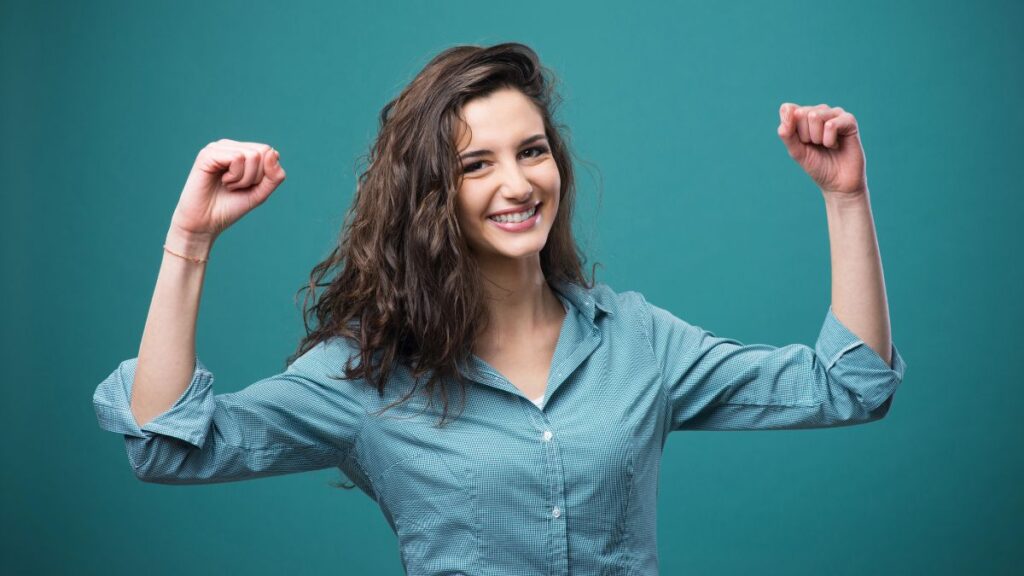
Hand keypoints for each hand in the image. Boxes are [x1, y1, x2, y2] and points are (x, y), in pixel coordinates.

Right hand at [170, 139, 286, 240]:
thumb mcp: (260, 193)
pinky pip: (237, 158)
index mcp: (241, 151)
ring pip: (252, 155)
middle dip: (256, 177)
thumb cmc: (230, 207)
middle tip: (238, 187)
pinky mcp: (208, 154)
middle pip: (262, 152)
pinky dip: (235, 176)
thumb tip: (273, 152)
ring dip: (245, 179)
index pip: (269, 152)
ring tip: (229, 186)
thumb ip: (274, 176)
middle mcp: (229, 146)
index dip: (266, 174)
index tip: (248, 186)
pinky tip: (223, 182)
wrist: (205, 223)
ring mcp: (217, 148)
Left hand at [777, 103, 866, 197]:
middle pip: (801, 113)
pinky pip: (831, 125)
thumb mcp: (795, 150)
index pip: (787, 109)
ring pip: (815, 116)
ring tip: (827, 145)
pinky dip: (829, 141)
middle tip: (816, 145)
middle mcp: (819, 111)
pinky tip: (836, 145)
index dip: (791, 130)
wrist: (837, 183)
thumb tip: (787, 108)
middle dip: (805, 135)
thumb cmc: (816, 165)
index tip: (801, 142)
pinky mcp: (849, 120)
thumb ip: (786, 132)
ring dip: (817, 138)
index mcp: (804, 115)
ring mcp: (835, 113)